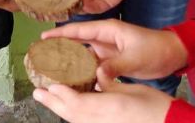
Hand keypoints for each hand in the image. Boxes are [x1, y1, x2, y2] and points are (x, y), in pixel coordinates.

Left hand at [33, 68, 173, 122]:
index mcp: (111, 107)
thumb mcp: (131, 90)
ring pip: (76, 120)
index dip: (62, 95)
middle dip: (54, 103)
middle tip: (37, 92)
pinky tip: (67, 106)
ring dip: (60, 109)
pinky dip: (73, 114)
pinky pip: (85, 122)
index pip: (79, 103)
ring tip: (47, 97)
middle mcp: (104, 120)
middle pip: (72, 114)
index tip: (50, 86)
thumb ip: (109, 84)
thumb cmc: (156, 106)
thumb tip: (93, 75)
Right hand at [42, 19, 186, 79]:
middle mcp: (105, 37)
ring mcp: (108, 49)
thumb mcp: (136, 58)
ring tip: (51, 67)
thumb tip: (96, 75)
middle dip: (60, 45)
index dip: (61, 32)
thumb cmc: (156, 49)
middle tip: (41, 53)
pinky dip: (83, 69)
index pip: (80, 30)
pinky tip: (73, 78)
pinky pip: (93, 64)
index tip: (43, 36)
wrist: (174, 54)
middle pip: (77, 40)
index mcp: (109, 29)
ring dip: (70, 59)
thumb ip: (115, 66)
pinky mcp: (113, 60)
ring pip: (84, 53)